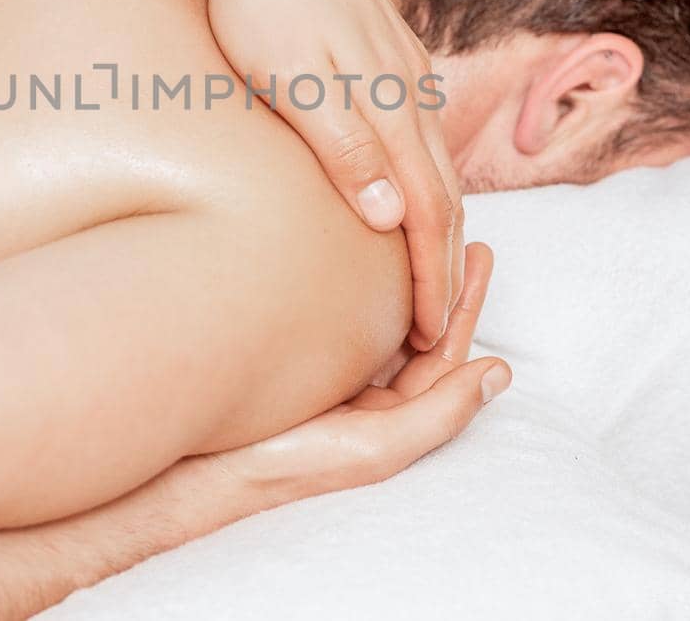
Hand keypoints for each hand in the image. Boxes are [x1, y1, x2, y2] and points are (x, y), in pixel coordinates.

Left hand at [200, 0, 464, 350]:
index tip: (427, 337)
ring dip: (439, 230)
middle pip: (443, 197)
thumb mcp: (292, 77)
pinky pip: (420, 135)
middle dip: (444, 269)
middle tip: (436, 334)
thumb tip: (393, 217)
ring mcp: (401, 71)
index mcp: (389, 105)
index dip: (430, 279)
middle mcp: (408, 91)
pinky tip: (410, 195)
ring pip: (436, 166)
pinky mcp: (385, 56)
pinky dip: (424, 182)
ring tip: (430, 280)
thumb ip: (344, 145)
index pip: (427, 213)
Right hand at [201, 244, 507, 506]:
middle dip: (437, 280)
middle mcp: (356, 393)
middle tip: (458, 228)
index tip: (480, 252)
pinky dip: (348, 279)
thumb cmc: (279, 464)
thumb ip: (440, 413)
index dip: (464, 304)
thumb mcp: (371, 446)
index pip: (439, 356)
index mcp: (383, 418)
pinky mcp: (283, 350)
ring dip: (394, 273)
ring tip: (410, 225)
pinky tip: (347, 243)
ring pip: (370, 313)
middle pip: (411, 327)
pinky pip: (329, 309)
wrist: (188, 462)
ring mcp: (320, 370)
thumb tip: (500, 372)